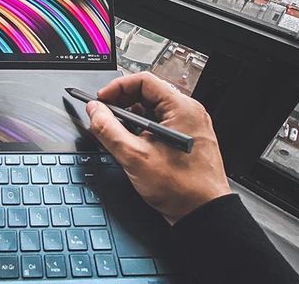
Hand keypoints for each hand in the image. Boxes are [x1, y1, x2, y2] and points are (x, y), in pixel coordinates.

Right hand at [86, 72, 230, 224]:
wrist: (204, 216)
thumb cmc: (182, 189)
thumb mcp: (134, 156)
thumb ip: (108, 129)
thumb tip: (94, 111)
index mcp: (181, 108)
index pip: (143, 80)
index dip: (117, 87)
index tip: (102, 100)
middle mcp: (188, 112)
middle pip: (146, 93)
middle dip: (121, 103)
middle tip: (104, 115)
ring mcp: (188, 126)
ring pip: (151, 109)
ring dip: (129, 117)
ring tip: (115, 132)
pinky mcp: (185, 139)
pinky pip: (158, 122)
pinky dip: (141, 128)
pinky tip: (130, 142)